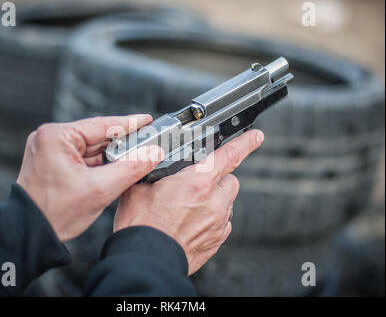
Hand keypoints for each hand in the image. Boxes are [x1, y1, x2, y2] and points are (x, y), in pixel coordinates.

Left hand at [17, 115, 163, 241]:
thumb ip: (131, 168)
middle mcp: (50, 138)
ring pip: (91, 148)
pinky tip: (114, 170)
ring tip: (133, 162)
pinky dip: (99, 164)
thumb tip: (154, 153)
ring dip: (111, 156)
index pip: (102, 125)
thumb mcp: (100, 189)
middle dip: (122, 144)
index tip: (148, 120)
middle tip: (147, 145)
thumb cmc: (55, 213)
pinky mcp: (52, 162)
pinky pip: (83, 157)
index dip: (129, 123)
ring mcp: (50, 150)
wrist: (31, 234)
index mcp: (56, 136)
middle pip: (97, 136)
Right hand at [114, 129, 263, 274]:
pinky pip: (224, 222)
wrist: (147, 260)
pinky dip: (213, 218)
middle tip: (197, 183)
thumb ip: (152, 170)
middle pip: (230, 179)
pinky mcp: (217, 240)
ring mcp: (218, 223)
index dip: (246, 142)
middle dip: (218, 177)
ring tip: (191, 206)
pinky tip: (193, 222)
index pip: (230, 155)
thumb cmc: (143, 226)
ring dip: (215, 198)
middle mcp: (213, 201)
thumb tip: (150, 160)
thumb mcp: (139, 188)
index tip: (256, 136)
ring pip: (227, 201)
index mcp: (197, 183)